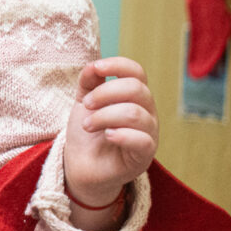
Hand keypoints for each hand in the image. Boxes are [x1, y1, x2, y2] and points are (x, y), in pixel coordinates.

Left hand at [63, 57, 158, 216]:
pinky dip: (121, 135)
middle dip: (105, 93)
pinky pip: (142, 140)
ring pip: (135, 113)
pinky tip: (107, 136)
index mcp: (134, 96)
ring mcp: (149, 134)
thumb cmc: (88, 131)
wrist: (82, 166)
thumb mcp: (83, 101)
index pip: (137, 72)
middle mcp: (147, 112)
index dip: (117, 65)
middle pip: (136, 89)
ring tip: (87, 125)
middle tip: (86, 105)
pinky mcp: (144, 156)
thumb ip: (89, 82)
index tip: (96, 69)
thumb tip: (94, 66)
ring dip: (104, 116)